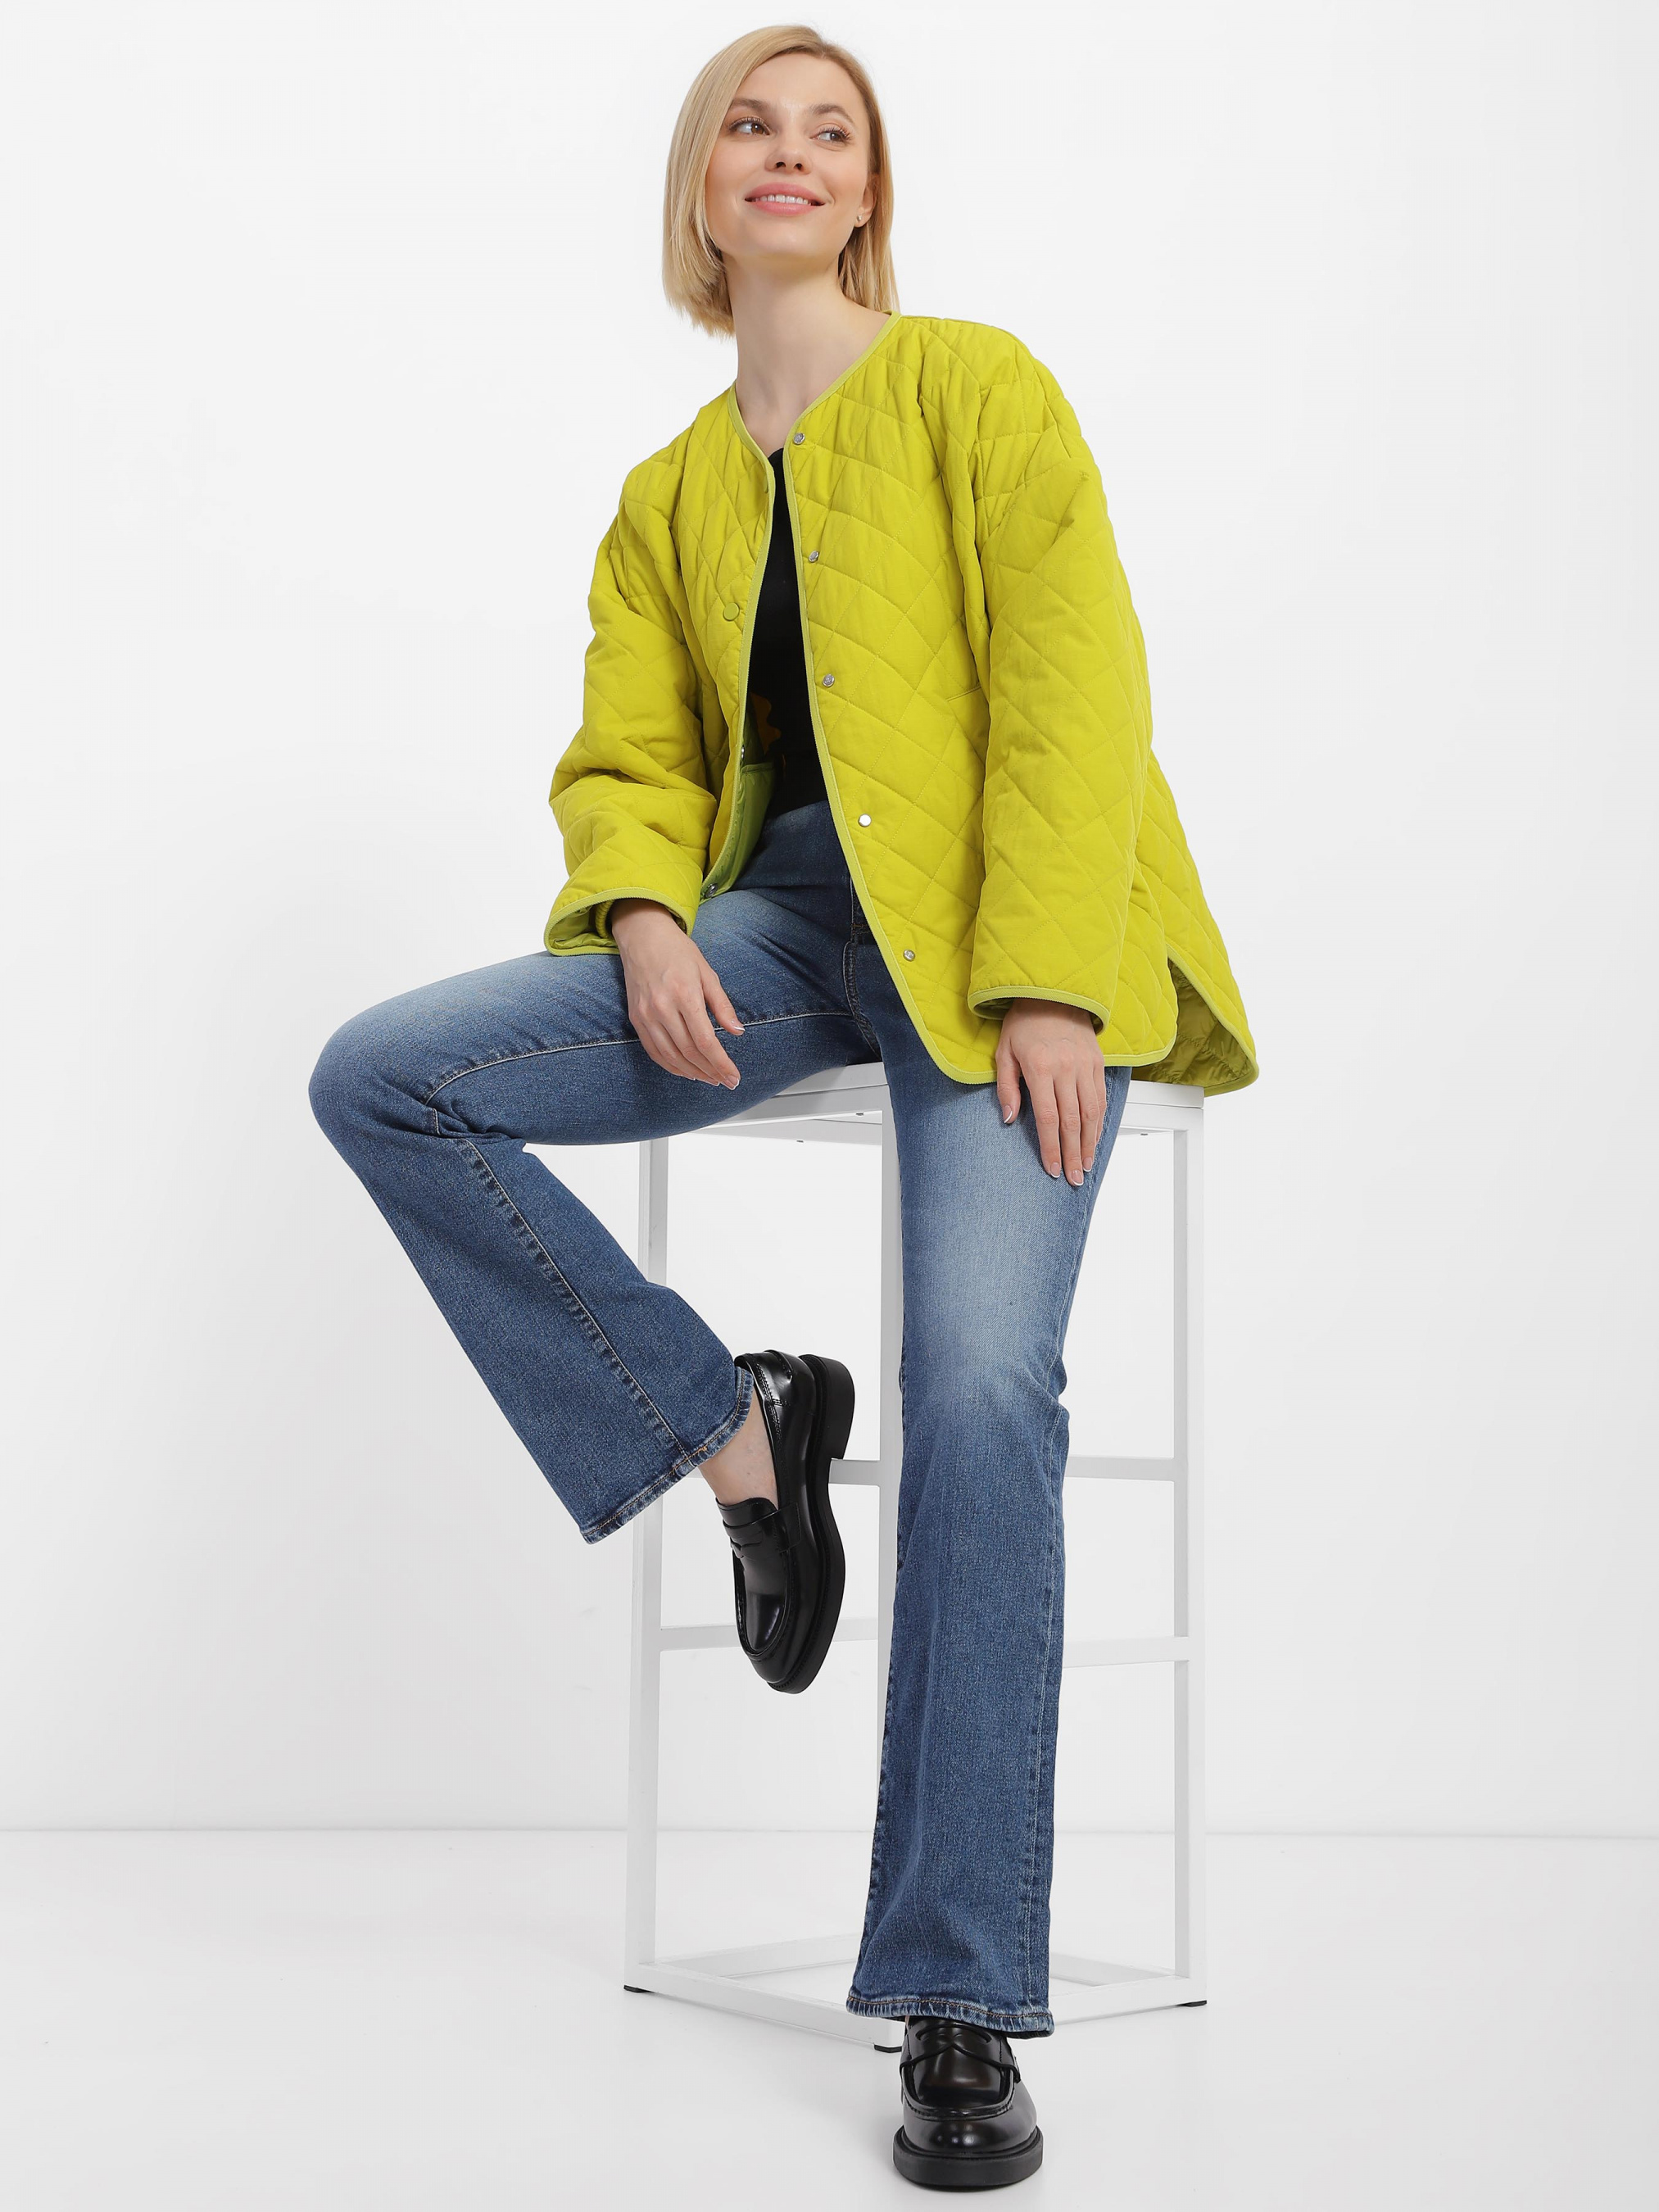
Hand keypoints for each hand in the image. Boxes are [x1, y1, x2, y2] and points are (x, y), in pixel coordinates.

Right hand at [610, 898, 745, 1087]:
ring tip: (709, 1079)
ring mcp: (646, 1015)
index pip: (706, 1041)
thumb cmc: (678, 952)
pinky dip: (670, 1065)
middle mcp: (662, 1008)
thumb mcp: (707, 973)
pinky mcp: (636, 1018)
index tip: (733, 1076)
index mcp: (685, 994)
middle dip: (711, 1071)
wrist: (642, 936)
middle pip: (689, 1052)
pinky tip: (685, 1071)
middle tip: (726, 1081)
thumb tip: (737, 1031)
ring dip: (692, 1072)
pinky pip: (653, 1051)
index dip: (721, 1063)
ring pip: (670, 1056)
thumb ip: (722, 1005)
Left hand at [995, 999, 1106, 1185]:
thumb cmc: (1023, 1022)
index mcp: (1040, 1068)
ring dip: (1089, 1143)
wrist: (1053, 991)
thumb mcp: (1004, 1052)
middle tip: (1074, 1179)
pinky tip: (1094, 1139)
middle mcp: (1066, 1068)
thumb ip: (1007, 1087)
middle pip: (1073, 1121)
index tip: (1053, 1170)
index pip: (1048, 1118)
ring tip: (1086, 1166)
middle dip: (1073, 1154)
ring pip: (1092, 1113)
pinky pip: (1101, 1098)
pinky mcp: (1097, 1062)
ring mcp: (1085, 1065)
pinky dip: (1099, 1122)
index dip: (1051, 1148)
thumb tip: (1011, 1120)